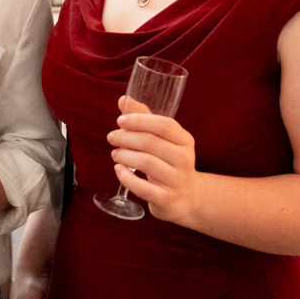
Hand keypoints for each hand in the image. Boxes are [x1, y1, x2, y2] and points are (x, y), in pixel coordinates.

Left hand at [109, 95, 204, 223]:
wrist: (188, 197)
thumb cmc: (169, 162)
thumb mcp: (163, 140)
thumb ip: (145, 120)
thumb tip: (123, 99)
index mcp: (185, 141)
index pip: (164, 125)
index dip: (140, 120)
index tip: (120, 120)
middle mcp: (185, 159)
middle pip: (150, 142)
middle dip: (125, 137)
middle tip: (112, 137)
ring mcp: (177, 180)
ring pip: (146, 162)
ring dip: (124, 155)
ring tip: (115, 153)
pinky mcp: (167, 199)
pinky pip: (142, 187)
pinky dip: (126, 177)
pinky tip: (118, 170)